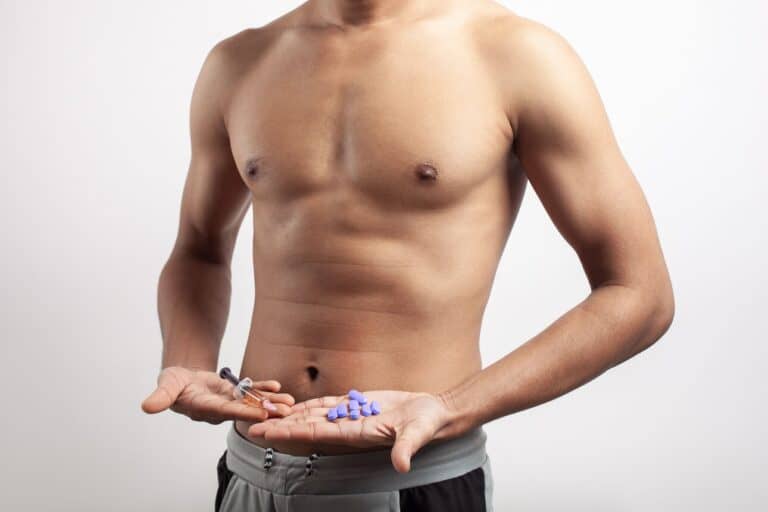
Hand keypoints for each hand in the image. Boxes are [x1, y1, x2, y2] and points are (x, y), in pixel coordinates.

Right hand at [141, 366, 294, 423]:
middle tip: (285, 414)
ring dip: (271, 403)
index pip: (225, 412)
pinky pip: (251, 391)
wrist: (180, 378)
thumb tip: (147, 407)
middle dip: (265, 412)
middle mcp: (220, 408)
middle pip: (245, 411)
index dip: (242, 413)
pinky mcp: (234, 392)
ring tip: (290, 404)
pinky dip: (264, 389)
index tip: (260, 415)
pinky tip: (278, 387)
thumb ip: (161, 397)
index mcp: (204, 408)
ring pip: (252, 403)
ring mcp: (229, 401)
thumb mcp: (166, 386)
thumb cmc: (172, 383)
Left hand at [247, 390, 456, 472]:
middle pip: (306, 424)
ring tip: (265, 411)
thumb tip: (401, 465)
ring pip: (313, 413)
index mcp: (357, 434)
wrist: (435, 412)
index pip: (316, 433)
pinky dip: (308, 403)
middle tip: (251, 421)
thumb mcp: (417, 434)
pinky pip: (327, 403)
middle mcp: (348, 427)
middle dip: (279, 424)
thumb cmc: (427, 422)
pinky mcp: (357, 403)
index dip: (290, 432)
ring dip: (289, 413)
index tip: (268, 432)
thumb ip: (406, 448)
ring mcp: (351, 415)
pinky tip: (292, 402)